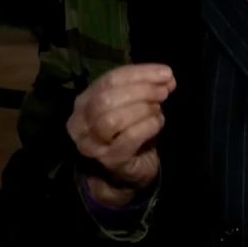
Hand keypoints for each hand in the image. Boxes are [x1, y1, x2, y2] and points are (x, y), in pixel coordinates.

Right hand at [66, 64, 173, 206]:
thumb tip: (167, 77)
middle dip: (141, 91)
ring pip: (112, 119)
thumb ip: (146, 89)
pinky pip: (128, 139)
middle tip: (164, 92)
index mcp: (84, 102)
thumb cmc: (128, 133)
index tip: (166, 73)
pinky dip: (147, 126)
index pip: (109, 80)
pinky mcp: (110, 161)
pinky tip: (158, 123)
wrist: (125, 173)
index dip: (140, 74)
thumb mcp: (133, 106)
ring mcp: (92, 144)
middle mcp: (81, 123)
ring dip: (141, 109)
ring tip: (158, 109)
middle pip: (107, 99)